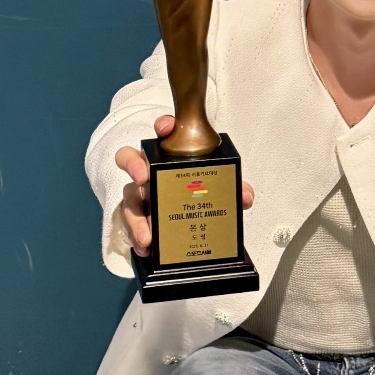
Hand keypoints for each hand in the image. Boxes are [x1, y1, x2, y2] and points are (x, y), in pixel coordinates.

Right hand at [115, 115, 254, 257]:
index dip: (163, 126)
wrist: (183, 224)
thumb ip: (232, 189)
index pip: (162, 133)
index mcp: (170, 157)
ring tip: (147, 235)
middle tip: (143, 177)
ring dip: (137, 218)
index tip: (166, 128)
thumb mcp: (217, 190)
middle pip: (130, 159)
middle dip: (134, 164)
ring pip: (129, 200)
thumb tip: (245, 197)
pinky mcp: (136, 218)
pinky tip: (146, 248)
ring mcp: (140, 196)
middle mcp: (150, 173)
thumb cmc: (195, 194)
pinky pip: (131, 227)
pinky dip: (138, 238)